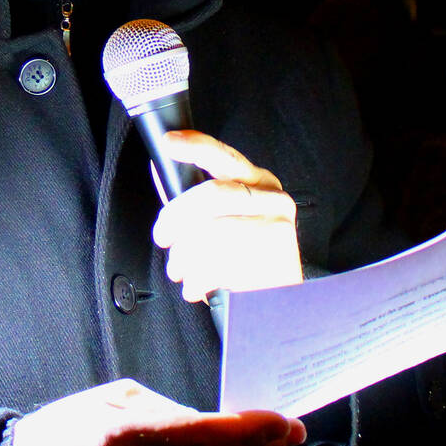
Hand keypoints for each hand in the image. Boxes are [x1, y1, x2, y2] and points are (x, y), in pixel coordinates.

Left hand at [151, 131, 302, 301]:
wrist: (283, 303)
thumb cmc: (248, 258)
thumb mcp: (227, 219)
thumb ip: (196, 197)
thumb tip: (162, 171)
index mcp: (260, 184)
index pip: (226, 157)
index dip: (195, 146)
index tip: (169, 142)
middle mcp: (274, 201)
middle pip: (212, 194)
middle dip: (175, 217)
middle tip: (163, 237)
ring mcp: (278, 230)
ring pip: (211, 234)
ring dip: (183, 258)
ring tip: (181, 271)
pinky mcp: (277, 263)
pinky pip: (220, 267)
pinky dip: (198, 281)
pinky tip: (198, 286)